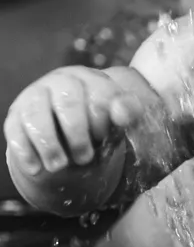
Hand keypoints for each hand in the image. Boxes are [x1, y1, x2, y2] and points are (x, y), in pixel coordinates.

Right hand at [4, 66, 141, 176]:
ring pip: (37, 114)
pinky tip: (37, 168)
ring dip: (48, 144)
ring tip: (59, 166)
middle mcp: (62, 81)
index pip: (100, 93)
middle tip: (84, 159)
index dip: (103, 119)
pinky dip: (26, 152)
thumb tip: (123, 114)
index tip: (104, 139)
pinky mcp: (15, 115)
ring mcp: (35, 96)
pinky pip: (16, 131)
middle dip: (77, 134)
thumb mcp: (113, 117)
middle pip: (68, 102)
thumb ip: (126, 113)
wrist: (60, 129)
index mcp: (91, 78)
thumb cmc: (94, 121)